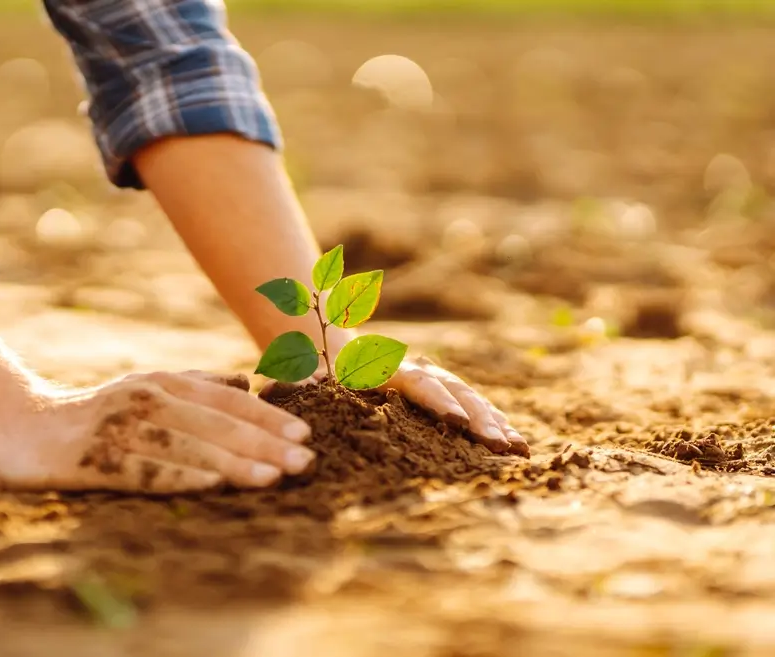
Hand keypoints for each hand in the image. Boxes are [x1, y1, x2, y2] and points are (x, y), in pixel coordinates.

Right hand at [0, 370, 315, 492]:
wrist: (20, 429)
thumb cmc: (97, 413)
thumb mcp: (147, 389)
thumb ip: (198, 384)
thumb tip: (250, 382)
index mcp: (161, 382)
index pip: (225, 398)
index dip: (266, 417)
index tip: (305, 434)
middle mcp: (144, 398)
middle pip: (212, 421)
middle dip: (262, 441)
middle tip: (305, 461)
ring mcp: (117, 427)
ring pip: (185, 445)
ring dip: (232, 460)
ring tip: (273, 477)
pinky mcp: (92, 459)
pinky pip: (142, 470)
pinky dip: (179, 475)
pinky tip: (212, 485)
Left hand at [260, 355, 528, 457]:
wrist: (329, 352)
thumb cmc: (311, 373)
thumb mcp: (302, 375)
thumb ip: (299, 379)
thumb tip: (290, 384)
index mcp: (382, 367)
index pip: (415, 381)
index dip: (436, 400)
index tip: (456, 421)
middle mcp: (414, 369)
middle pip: (452, 389)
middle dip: (478, 417)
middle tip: (498, 444)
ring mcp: (432, 379)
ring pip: (469, 398)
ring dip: (493, 422)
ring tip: (516, 449)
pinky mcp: (441, 393)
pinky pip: (472, 407)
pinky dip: (494, 424)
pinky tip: (515, 445)